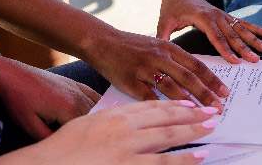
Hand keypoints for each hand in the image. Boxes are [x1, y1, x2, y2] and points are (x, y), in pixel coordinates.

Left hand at [0, 54, 98, 139]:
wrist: (12, 76)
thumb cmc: (19, 100)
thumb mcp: (30, 125)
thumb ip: (49, 138)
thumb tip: (63, 146)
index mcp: (68, 109)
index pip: (84, 131)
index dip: (81, 141)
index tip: (75, 147)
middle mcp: (77, 97)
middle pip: (92, 120)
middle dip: (89, 130)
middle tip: (84, 141)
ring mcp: (76, 88)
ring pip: (95, 108)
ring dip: (95, 118)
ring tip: (95, 130)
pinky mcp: (74, 83)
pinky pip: (93, 94)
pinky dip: (99, 103)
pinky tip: (101, 111)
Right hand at [0, 101, 216, 164]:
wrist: (48, 162)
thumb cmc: (64, 147)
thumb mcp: (88, 123)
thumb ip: (109, 118)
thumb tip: (122, 114)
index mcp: (116, 115)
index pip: (152, 106)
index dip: (174, 104)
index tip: (191, 103)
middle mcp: (125, 126)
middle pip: (166, 117)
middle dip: (192, 114)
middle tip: (212, 111)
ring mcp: (128, 146)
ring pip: (169, 135)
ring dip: (194, 131)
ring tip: (212, 127)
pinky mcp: (128, 164)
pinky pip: (162, 161)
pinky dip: (183, 158)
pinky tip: (200, 155)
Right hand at [87, 29, 229, 110]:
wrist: (102, 41)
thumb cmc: (132, 46)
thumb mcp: (156, 46)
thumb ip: (174, 60)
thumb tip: (196, 76)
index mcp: (168, 48)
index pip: (196, 65)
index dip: (212, 79)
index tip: (225, 92)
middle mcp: (159, 57)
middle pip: (188, 77)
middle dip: (206, 93)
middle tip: (219, 107)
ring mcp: (144, 69)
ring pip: (171, 87)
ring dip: (189, 103)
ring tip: (201, 114)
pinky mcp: (130, 81)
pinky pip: (149, 97)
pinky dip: (162, 107)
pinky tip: (173, 117)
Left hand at [158, 0, 261, 63]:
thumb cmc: (171, 5)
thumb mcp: (164, 20)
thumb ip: (163, 35)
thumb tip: (161, 50)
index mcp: (202, 17)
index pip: (216, 36)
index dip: (226, 49)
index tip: (235, 60)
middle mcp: (216, 15)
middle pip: (232, 34)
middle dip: (245, 48)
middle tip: (255, 59)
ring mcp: (223, 15)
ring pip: (242, 29)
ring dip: (255, 39)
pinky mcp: (226, 16)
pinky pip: (244, 23)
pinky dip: (257, 29)